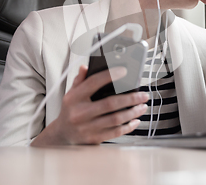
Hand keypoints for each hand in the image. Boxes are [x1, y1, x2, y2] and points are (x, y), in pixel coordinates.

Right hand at [32, 65, 148, 145]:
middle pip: (110, 104)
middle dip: (131, 98)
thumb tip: (86, 67)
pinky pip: (115, 132)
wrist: (62, 135)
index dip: (109, 75)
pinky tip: (135, 120)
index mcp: (74, 98)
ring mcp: (87, 128)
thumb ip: (80, 80)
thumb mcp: (71, 94)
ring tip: (143, 106)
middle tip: (143, 95)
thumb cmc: (71, 110)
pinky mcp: (94, 139)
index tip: (124, 71)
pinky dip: (128, 126)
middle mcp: (79, 113)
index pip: (93, 83)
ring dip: (133, 112)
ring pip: (116, 119)